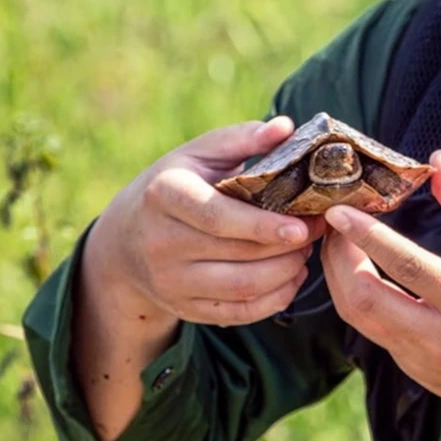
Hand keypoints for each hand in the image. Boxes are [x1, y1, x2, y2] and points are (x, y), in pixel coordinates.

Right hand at [84, 115, 325, 329]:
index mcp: (165, 195)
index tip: (301, 226)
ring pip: (242, 287)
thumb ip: (242, 138)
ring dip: (285, 272)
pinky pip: (238, 313)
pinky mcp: (184, 308)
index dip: (262, 225)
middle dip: (286, 246)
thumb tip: (285, 128)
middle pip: (238, 254)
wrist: (124, 240)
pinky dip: (274, 299)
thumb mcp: (198, 154)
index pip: (217, 216)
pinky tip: (292, 278)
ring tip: (305, 251)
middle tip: (317, 229)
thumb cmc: (174, 185)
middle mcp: (162, 242)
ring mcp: (170, 280)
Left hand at [320, 150, 440, 440]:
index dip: (365, 235)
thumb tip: (438, 163)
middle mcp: (438, 338)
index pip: (404, 265)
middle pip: (363, 299)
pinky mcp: (415, 373)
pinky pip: (376, 333)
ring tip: (341, 245)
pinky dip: (363, 301)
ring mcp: (422, 361)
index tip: (340, 210)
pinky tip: (364, 277)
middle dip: (338, 258)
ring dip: (341, 280)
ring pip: (359, 319)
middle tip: (334, 225)